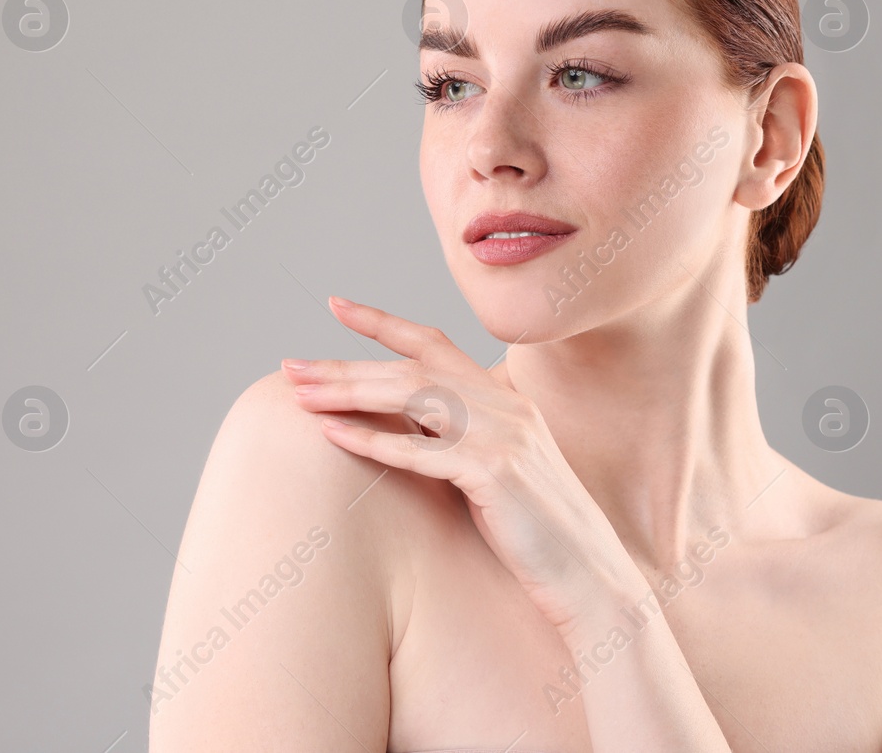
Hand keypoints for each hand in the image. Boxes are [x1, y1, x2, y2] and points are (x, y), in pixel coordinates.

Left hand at [284, 296, 640, 635]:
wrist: (590, 576)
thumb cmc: (539, 534)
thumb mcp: (500, 472)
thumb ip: (463, 441)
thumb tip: (406, 428)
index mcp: (506, 399)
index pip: (436, 344)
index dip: (383, 322)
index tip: (335, 305)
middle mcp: (506, 405)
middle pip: (412, 368)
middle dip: (346, 364)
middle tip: (291, 366)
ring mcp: (505, 435)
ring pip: (413, 397)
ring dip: (349, 392)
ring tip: (299, 395)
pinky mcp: (497, 472)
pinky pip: (422, 451)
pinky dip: (374, 441)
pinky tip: (333, 435)